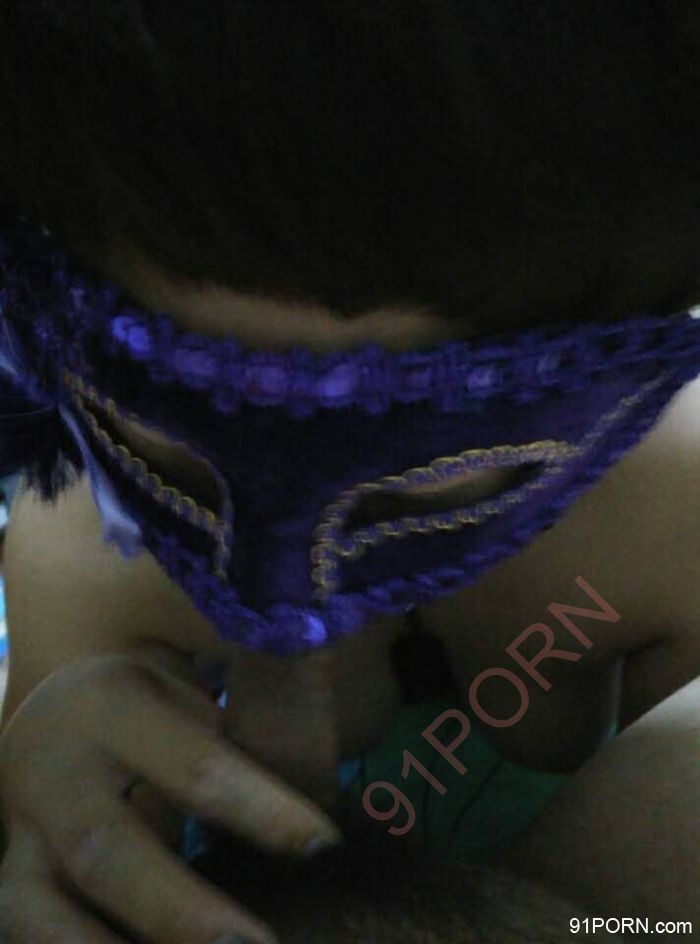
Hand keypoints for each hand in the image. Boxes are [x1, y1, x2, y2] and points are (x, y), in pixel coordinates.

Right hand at [0, 649, 341, 942]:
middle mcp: (55, 772)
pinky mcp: (9, 881)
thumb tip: (326, 705)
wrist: (49, 721)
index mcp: (110, 706)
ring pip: (41, 914)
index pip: (194, 766)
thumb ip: (247, 709)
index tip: (324, 846)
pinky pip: (27, 933)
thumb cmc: (144, 709)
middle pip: (109, 854)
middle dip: (182, 913)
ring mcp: (21, 835)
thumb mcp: (186, 690)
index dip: (262, 810)